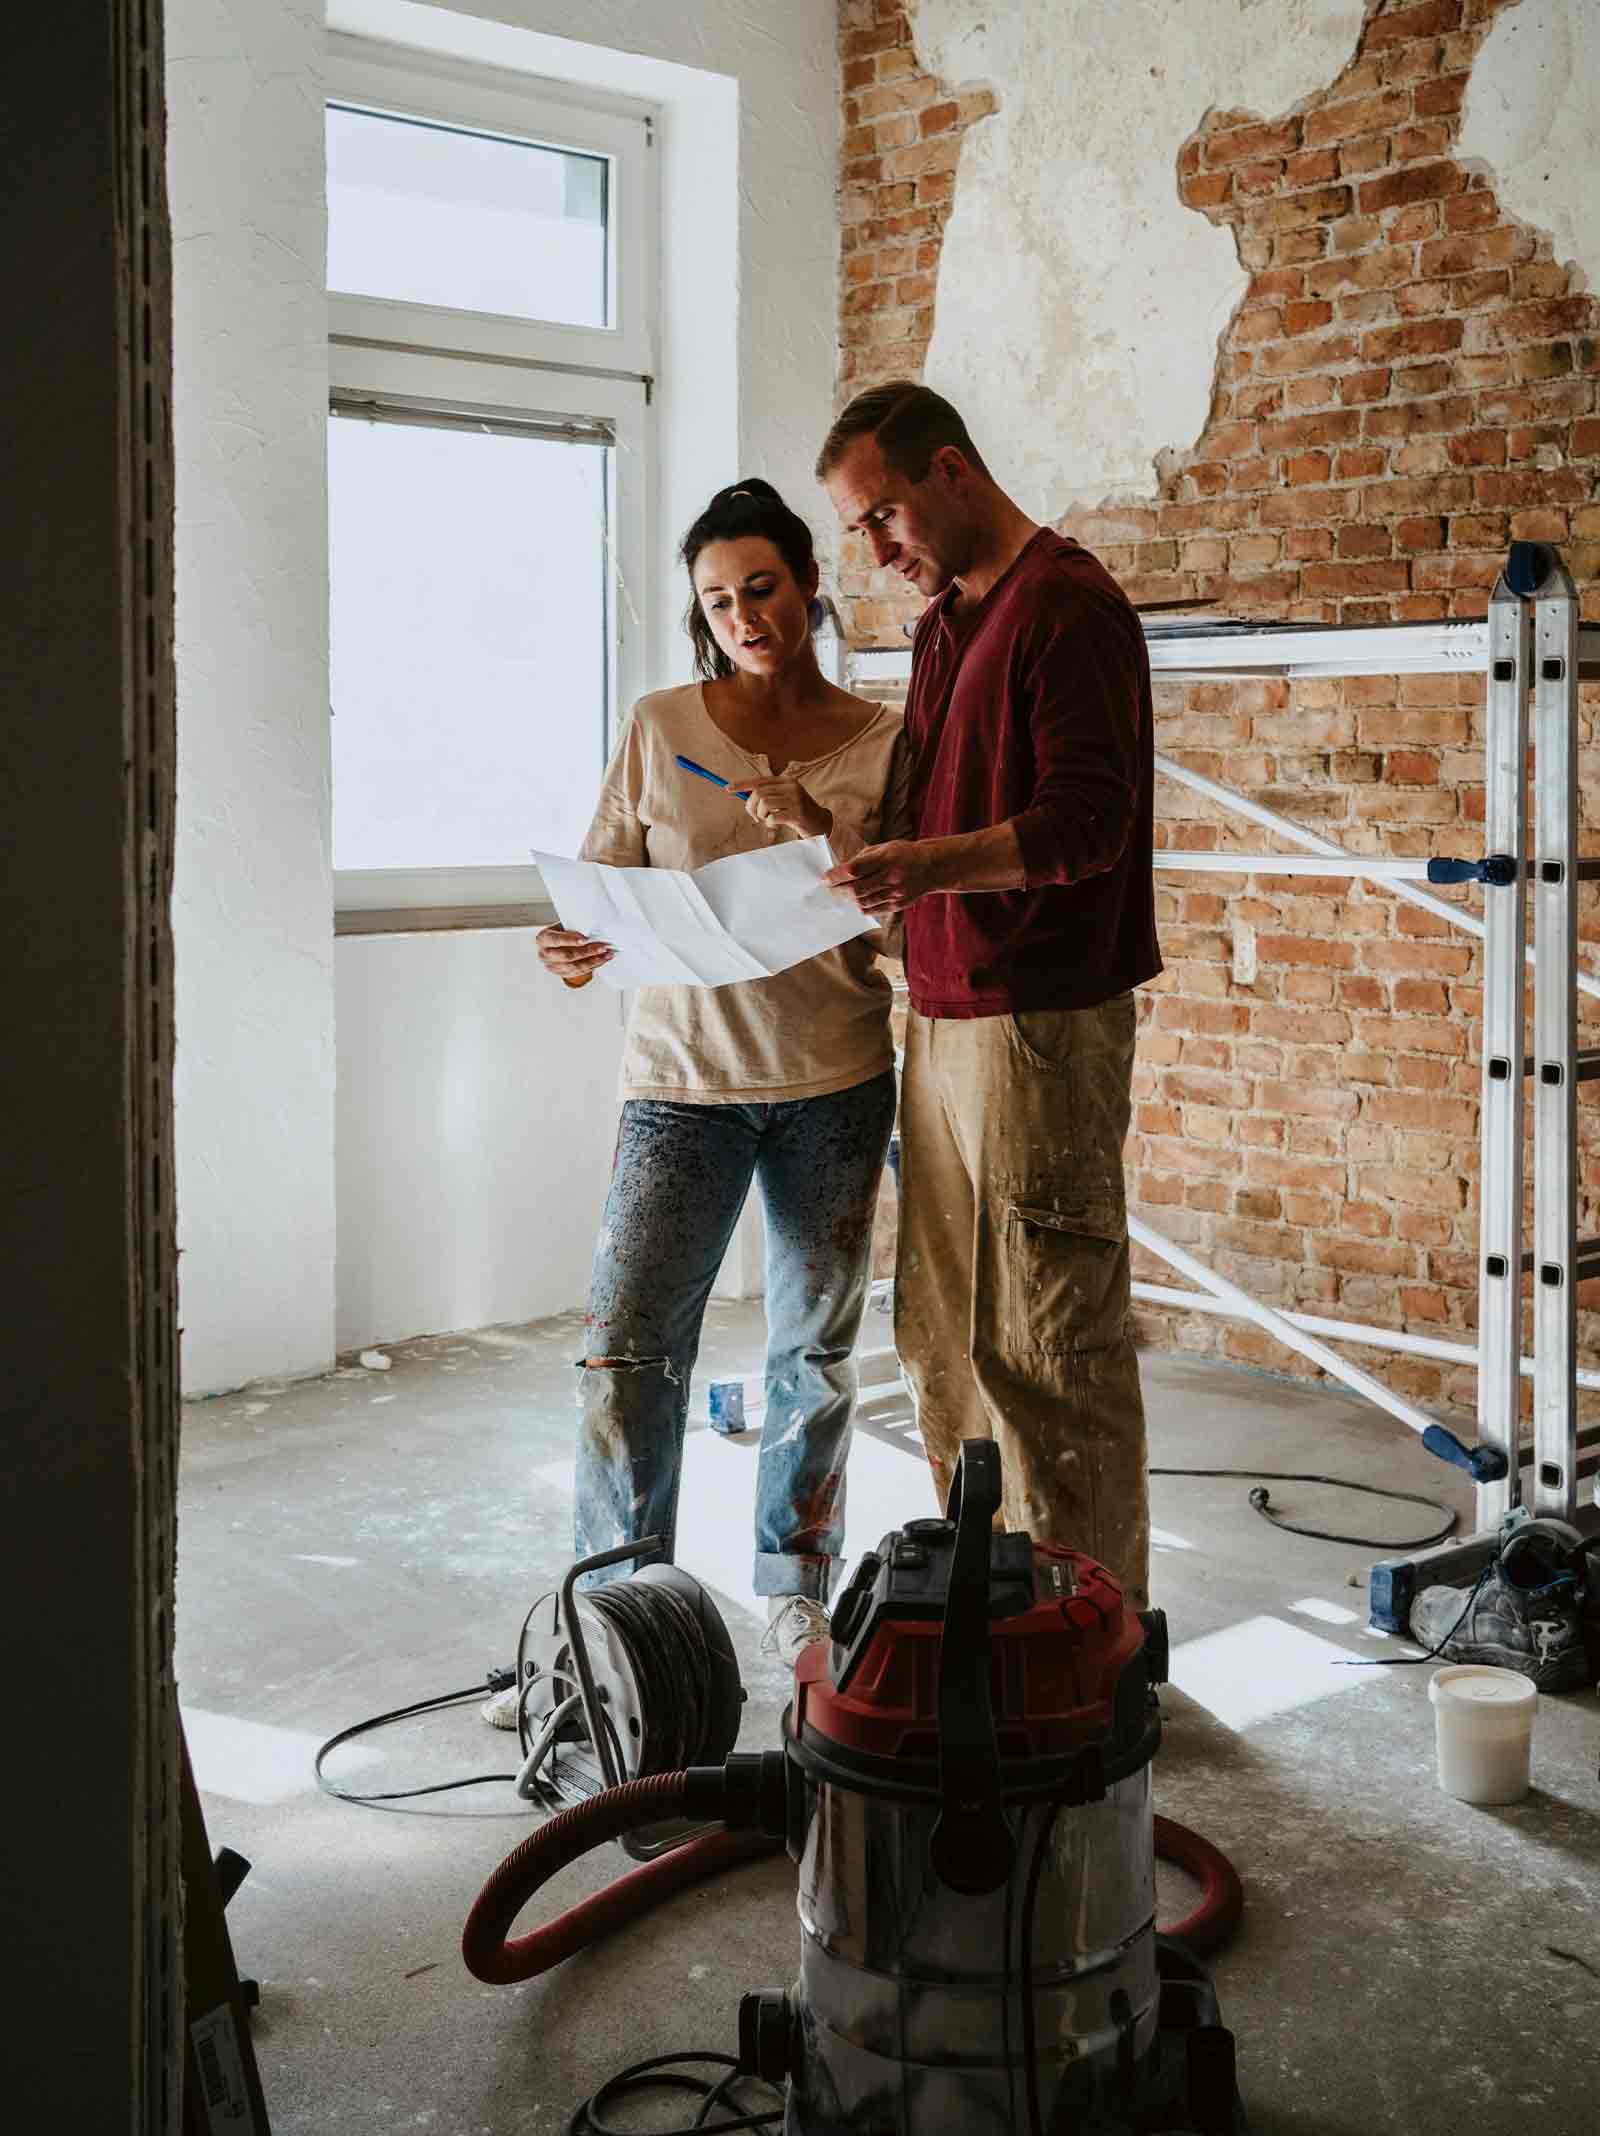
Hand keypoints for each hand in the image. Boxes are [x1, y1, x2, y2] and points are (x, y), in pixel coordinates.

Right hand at [536, 925, 613, 985]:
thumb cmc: (563, 929)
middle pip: (567, 956)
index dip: (570, 940)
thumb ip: (573, 927)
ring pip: (574, 967)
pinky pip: (578, 973)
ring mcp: (552, 966)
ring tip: (607, 954)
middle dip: (587, 952)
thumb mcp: (564, 924)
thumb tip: (592, 930)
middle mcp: (544, 954)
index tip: (585, 939)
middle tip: (603, 947)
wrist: (560, 940)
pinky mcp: (561, 973)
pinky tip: (602, 960)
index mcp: (543, 939)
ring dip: (593, 961)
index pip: (556, 940)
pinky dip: (592, 966)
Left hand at [743, 775, 831, 838]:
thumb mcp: (783, 800)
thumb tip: (745, 797)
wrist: (820, 823)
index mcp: (786, 780)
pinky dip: (770, 823)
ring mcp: (796, 800)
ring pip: (765, 804)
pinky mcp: (798, 814)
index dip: (742, 784)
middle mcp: (791, 786)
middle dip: (751, 807)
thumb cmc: (796, 812)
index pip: (759, 780)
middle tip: (755, 817)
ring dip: (761, 816)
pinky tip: (776, 824)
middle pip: (759, 793)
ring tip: (768, 820)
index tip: (727, 788)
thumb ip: (767, 796)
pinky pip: (773, 818)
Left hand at [824, 839, 940, 915]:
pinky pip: (873, 910)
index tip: (825, 878)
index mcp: (886, 858)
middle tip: (829, 889)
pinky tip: (856, 900)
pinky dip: (861, 906)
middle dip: (838, 890)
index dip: (836, 876)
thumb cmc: (903, 854)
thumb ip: (862, 859)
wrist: (931, 867)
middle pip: (856, 890)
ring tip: (841, 894)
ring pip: (863, 902)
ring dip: (848, 899)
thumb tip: (840, 871)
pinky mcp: (898, 905)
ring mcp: (896, 893)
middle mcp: (891, 877)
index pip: (854, 870)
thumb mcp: (883, 848)